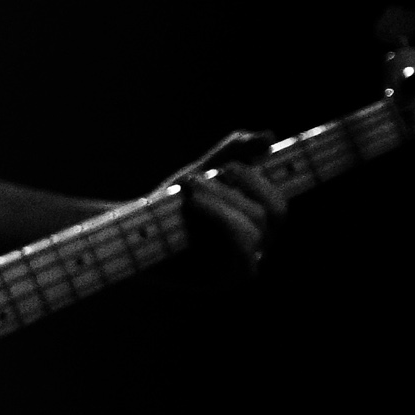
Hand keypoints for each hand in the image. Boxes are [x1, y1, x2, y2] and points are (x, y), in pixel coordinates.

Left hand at [163, 130, 286, 279]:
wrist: (132, 235)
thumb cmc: (168, 208)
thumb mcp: (202, 173)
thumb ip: (232, 154)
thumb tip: (269, 135)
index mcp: (258, 220)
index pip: (281, 198)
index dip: (274, 176)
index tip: (245, 159)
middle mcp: (260, 244)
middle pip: (277, 209)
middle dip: (243, 180)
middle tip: (201, 173)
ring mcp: (246, 263)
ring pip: (258, 223)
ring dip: (221, 197)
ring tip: (189, 187)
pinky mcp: (228, 279)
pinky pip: (244, 250)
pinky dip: (222, 218)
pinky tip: (194, 204)